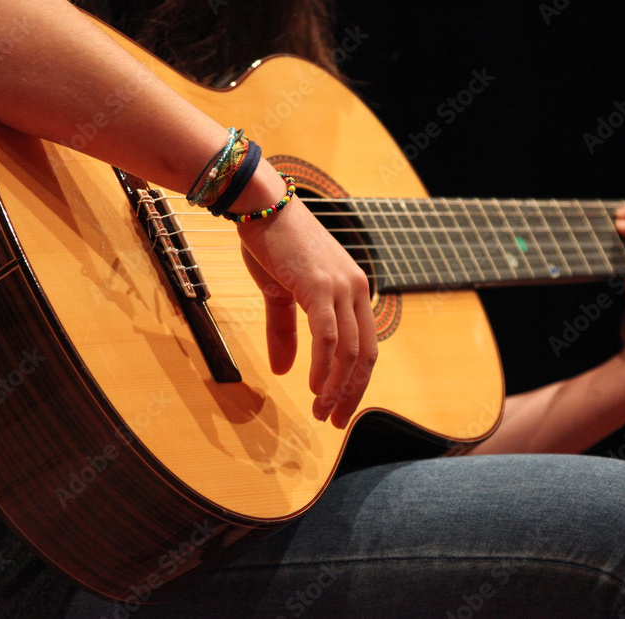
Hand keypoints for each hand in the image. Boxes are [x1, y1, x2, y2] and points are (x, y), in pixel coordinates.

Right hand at [234, 165, 377, 428]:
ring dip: (336, 388)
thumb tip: (283, 372)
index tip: (340, 407)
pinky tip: (312, 387)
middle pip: (365, 355)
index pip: (365, 346)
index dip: (356, 381)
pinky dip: (324, 367)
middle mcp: (355, 289)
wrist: (260, 203)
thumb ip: (284, 332)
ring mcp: (341, 287)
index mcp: (352, 290)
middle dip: (352, 393)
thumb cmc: (271, 242)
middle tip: (335, 422)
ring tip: (321, 412)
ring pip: (349, 352)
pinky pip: (328, 337)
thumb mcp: (279, 293)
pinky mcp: (319, 286)